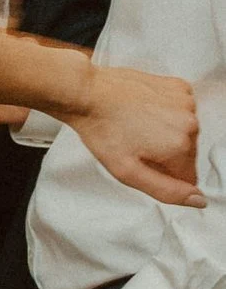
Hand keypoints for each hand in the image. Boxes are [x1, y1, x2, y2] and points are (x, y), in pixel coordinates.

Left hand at [74, 63, 203, 207]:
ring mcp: (186, 102)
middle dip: (164, 155)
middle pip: (186, 154)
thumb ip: (167, 191)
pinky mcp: (180, 87)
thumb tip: (198, 201)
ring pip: (184, 132)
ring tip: (138, 126)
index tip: (144, 163)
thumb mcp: (129, 173)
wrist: (90, 94)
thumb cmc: (103, 130)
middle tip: (136, 144)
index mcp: (180, 146)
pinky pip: (181, 111)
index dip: (163, 175)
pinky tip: (145, 111)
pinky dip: (167, 113)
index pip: (188, 177)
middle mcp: (189, 122)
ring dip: (165, 133)